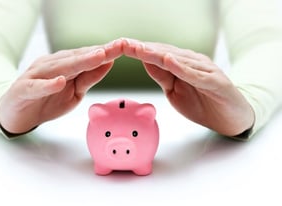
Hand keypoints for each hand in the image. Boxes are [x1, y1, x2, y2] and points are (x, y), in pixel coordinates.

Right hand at [0, 39, 122, 134]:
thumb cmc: (47, 100)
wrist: (16, 114)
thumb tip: (108, 63)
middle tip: (118, 47)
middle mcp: (51, 65)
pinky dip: (48, 84)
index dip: (106, 51)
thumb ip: (89, 78)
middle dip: (98, 52)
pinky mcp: (23, 88)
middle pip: (77, 58)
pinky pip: (37, 86)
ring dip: (79, 62)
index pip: (87, 56)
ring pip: (59, 67)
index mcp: (64, 64)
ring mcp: (36, 75)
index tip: (124, 46)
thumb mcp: (74, 92)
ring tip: (98, 57)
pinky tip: (60, 81)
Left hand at [122, 38, 254, 136]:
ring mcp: (205, 70)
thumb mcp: (175, 91)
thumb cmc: (203, 103)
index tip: (121, 46)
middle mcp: (193, 62)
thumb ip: (162, 76)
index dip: (139, 51)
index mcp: (182, 64)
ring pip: (178, 60)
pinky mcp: (216, 81)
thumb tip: (145, 62)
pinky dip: (182, 68)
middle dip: (143, 49)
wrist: (231, 118)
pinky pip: (196, 74)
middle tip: (125, 43)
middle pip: (165, 53)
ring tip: (140, 49)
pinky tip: (169, 61)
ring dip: (158, 54)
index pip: (157, 54)